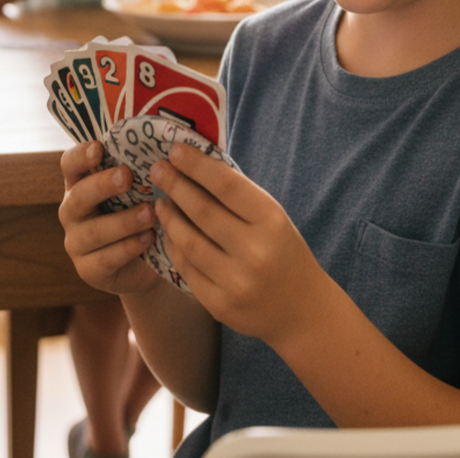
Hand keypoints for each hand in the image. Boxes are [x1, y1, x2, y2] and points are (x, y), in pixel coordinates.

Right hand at [58, 141, 162, 296]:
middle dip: (102, 185)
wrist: (148, 264)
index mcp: (81, 183)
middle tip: (126, 177)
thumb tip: (172, 143)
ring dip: (123, 221)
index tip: (99, 148)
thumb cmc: (143, 213)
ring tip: (150, 213)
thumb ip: (143, 169)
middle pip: (79, 195)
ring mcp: (76, 242)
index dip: (80, 155)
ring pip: (94, 231)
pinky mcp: (88, 269)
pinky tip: (149, 239)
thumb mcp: (141, 190)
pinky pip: (105, 259)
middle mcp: (73, 211)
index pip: (70, 164)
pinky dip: (128, 248)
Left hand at [150, 142, 325, 347]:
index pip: (226, 185)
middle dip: (175, 185)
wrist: (301, 310)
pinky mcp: (220, 305)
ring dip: (169, 217)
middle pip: (202, 211)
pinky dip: (174, 246)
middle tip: (158, 169)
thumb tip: (195, 165)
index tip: (175, 150)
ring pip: (188, 242)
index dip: (197, 166)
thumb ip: (239, 197)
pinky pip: (187, 269)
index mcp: (271, 221)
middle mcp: (255, 251)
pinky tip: (169, 232)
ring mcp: (236, 282)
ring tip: (161, 201)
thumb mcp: (272, 219)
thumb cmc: (283, 252)